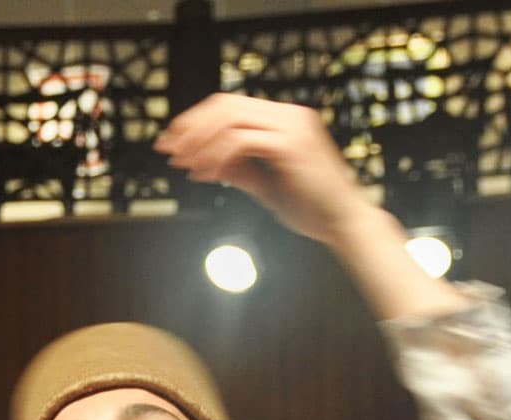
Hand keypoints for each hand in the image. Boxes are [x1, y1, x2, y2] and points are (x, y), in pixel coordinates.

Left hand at [156, 96, 370, 244]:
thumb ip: (238, 168)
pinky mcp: (290, 144)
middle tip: (168, 150)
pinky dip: (216, 157)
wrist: (342, 223)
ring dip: (199, 142)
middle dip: (191, 126)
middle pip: (226, 105)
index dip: (197, 121)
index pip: (231, 105)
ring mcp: (292, 126)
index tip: (173, 141)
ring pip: (230, 119)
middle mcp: (290, 115)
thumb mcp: (264, 183)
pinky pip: (240, 141)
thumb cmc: (309, 207)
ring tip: (182, 165)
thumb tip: (206, 161)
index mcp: (285, 119)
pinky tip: (205, 176)